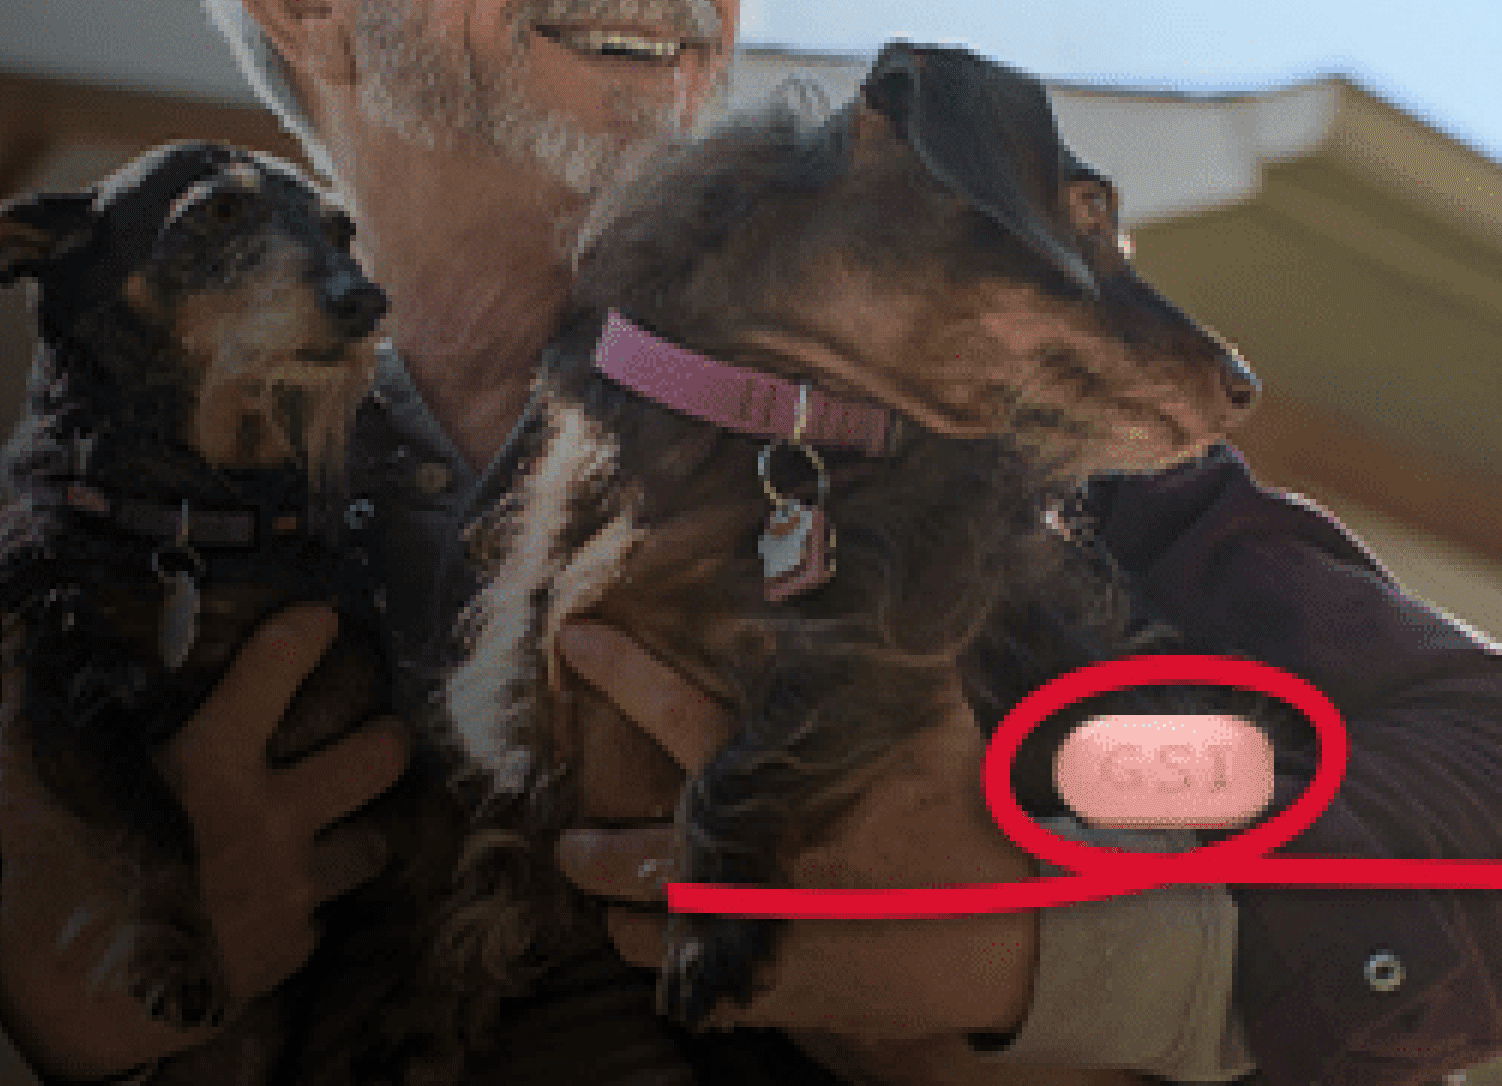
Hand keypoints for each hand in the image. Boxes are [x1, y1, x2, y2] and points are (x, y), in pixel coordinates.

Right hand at [0, 604, 409, 1079]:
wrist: (72, 1003)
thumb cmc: (54, 876)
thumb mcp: (38, 776)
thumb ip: (40, 695)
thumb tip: (23, 619)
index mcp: (213, 762)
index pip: (280, 665)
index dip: (309, 631)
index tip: (320, 621)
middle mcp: (269, 818)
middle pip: (376, 758)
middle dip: (387, 737)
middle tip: (380, 730)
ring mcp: (288, 888)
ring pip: (370, 843)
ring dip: (357, 829)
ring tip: (341, 820)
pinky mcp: (290, 948)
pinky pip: (321, 915)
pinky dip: (305, 903)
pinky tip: (279, 894)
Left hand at [552, 621, 1040, 1043]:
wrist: (1023, 936)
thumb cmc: (976, 818)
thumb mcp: (928, 722)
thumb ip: (872, 672)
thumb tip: (854, 592)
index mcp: (773, 785)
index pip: (668, 709)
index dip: (614, 668)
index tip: (570, 640)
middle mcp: (744, 861)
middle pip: (624, 852)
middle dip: (586, 849)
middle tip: (564, 842)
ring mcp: (752, 936)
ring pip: (642, 933)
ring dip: (620, 914)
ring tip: (606, 902)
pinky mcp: (772, 995)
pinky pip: (691, 989)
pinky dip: (673, 971)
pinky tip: (671, 957)